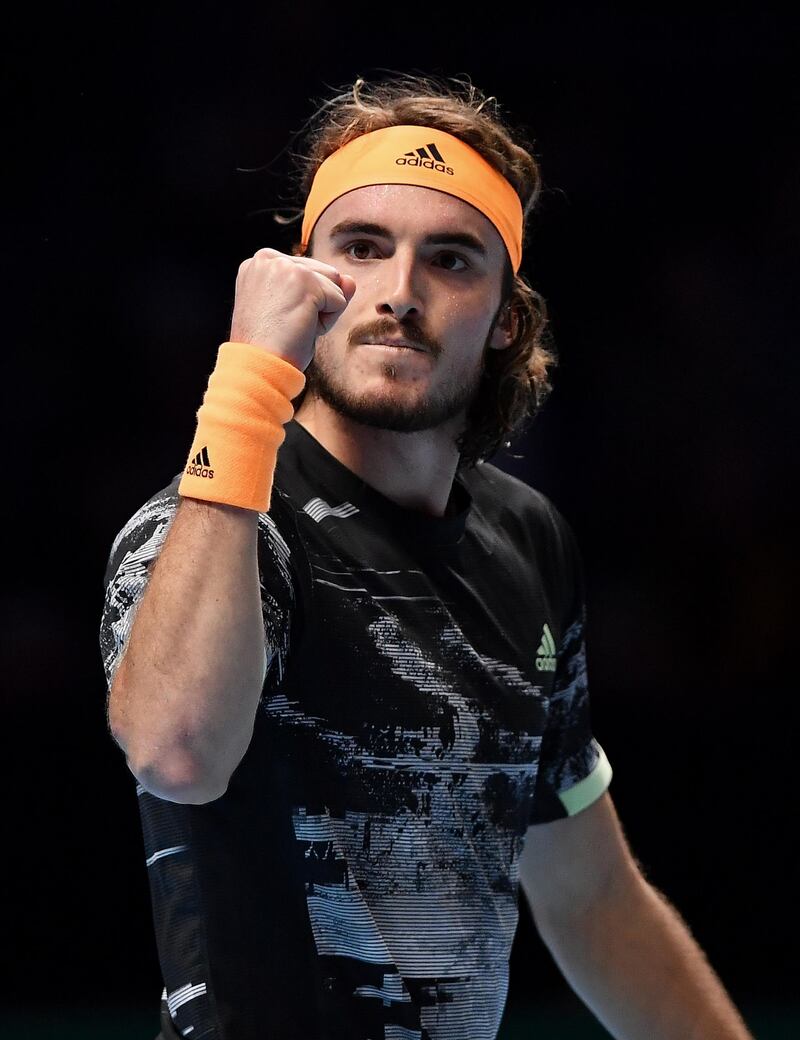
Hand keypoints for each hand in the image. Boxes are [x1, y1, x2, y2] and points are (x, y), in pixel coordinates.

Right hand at [229, 247, 356, 370]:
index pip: (307, 272)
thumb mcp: (296, 310)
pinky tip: (302, 328)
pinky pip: (339, 300)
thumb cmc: (271, 345)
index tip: (277, 318)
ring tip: (293, 326)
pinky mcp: (305, 280)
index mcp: (260, 263)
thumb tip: (350, 280)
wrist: (258, 365)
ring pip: (334, 285)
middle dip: (316, 303)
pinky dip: (328, 321)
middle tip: (287, 324)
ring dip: (322, 312)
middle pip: (324, 273)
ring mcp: (287, 266)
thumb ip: (324, 288)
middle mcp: (269, 258)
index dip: (302, 301)